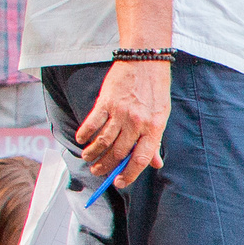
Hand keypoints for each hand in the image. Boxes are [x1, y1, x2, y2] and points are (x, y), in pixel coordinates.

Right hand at [75, 60, 171, 190]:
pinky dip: (84, 134)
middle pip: (118, 153)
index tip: (119, 182)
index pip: (140, 159)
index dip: (129, 174)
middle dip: (106, 167)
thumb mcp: (162, 116)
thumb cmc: (155, 91)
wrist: (145, 62)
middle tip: (97, 171)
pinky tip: (81, 139)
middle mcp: (137, 122)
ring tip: (88, 158)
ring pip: (102, 141)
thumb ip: (154, 140)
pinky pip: (92, 123)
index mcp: (154, 128)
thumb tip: (155, 164)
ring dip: (92, 154)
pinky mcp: (106, 102)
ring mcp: (121, 112)